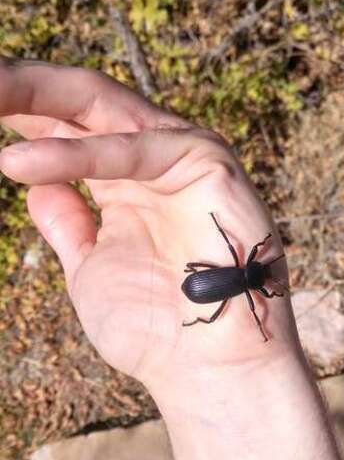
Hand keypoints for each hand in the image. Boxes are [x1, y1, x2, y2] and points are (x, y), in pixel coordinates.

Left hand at [0, 59, 297, 408]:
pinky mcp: (208, 162)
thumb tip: (35, 185)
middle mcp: (151, 154)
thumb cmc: (156, 328)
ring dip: (33, 96)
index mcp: (125, 175)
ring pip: (101, 106)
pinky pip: (133, 152)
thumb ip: (68, 224)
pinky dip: (74, 156)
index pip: (63, 124)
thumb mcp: (91, 267)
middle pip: (78, 100)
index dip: (15, 110)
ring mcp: (181, 152)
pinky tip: (17, 164)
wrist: (209, 373)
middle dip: (18, 86)